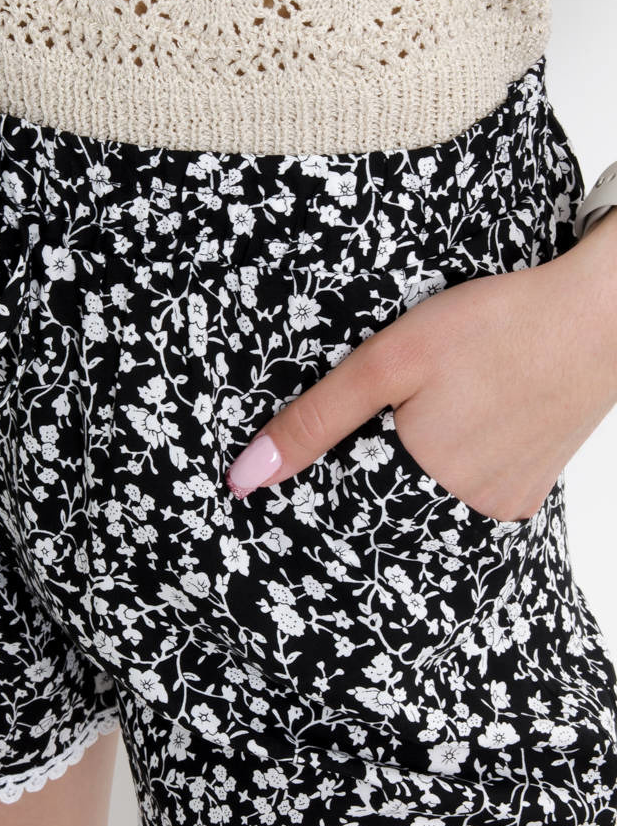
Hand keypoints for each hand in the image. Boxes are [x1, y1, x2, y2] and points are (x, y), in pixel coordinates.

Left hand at [224, 212, 616, 521]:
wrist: (602, 313)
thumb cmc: (496, 325)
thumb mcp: (390, 360)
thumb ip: (316, 420)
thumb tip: (244, 477)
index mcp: (421, 484)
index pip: (344, 512)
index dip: (319, 487)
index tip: (301, 469)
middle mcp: (466, 511)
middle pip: (386, 510)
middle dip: (362, 479)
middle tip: (367, 429)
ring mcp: (504, 505)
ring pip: (427, 503)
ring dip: (407, 474)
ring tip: (418, 421)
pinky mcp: (531, 491)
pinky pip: (469, 496)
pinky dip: (450, 470)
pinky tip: (456, 427)